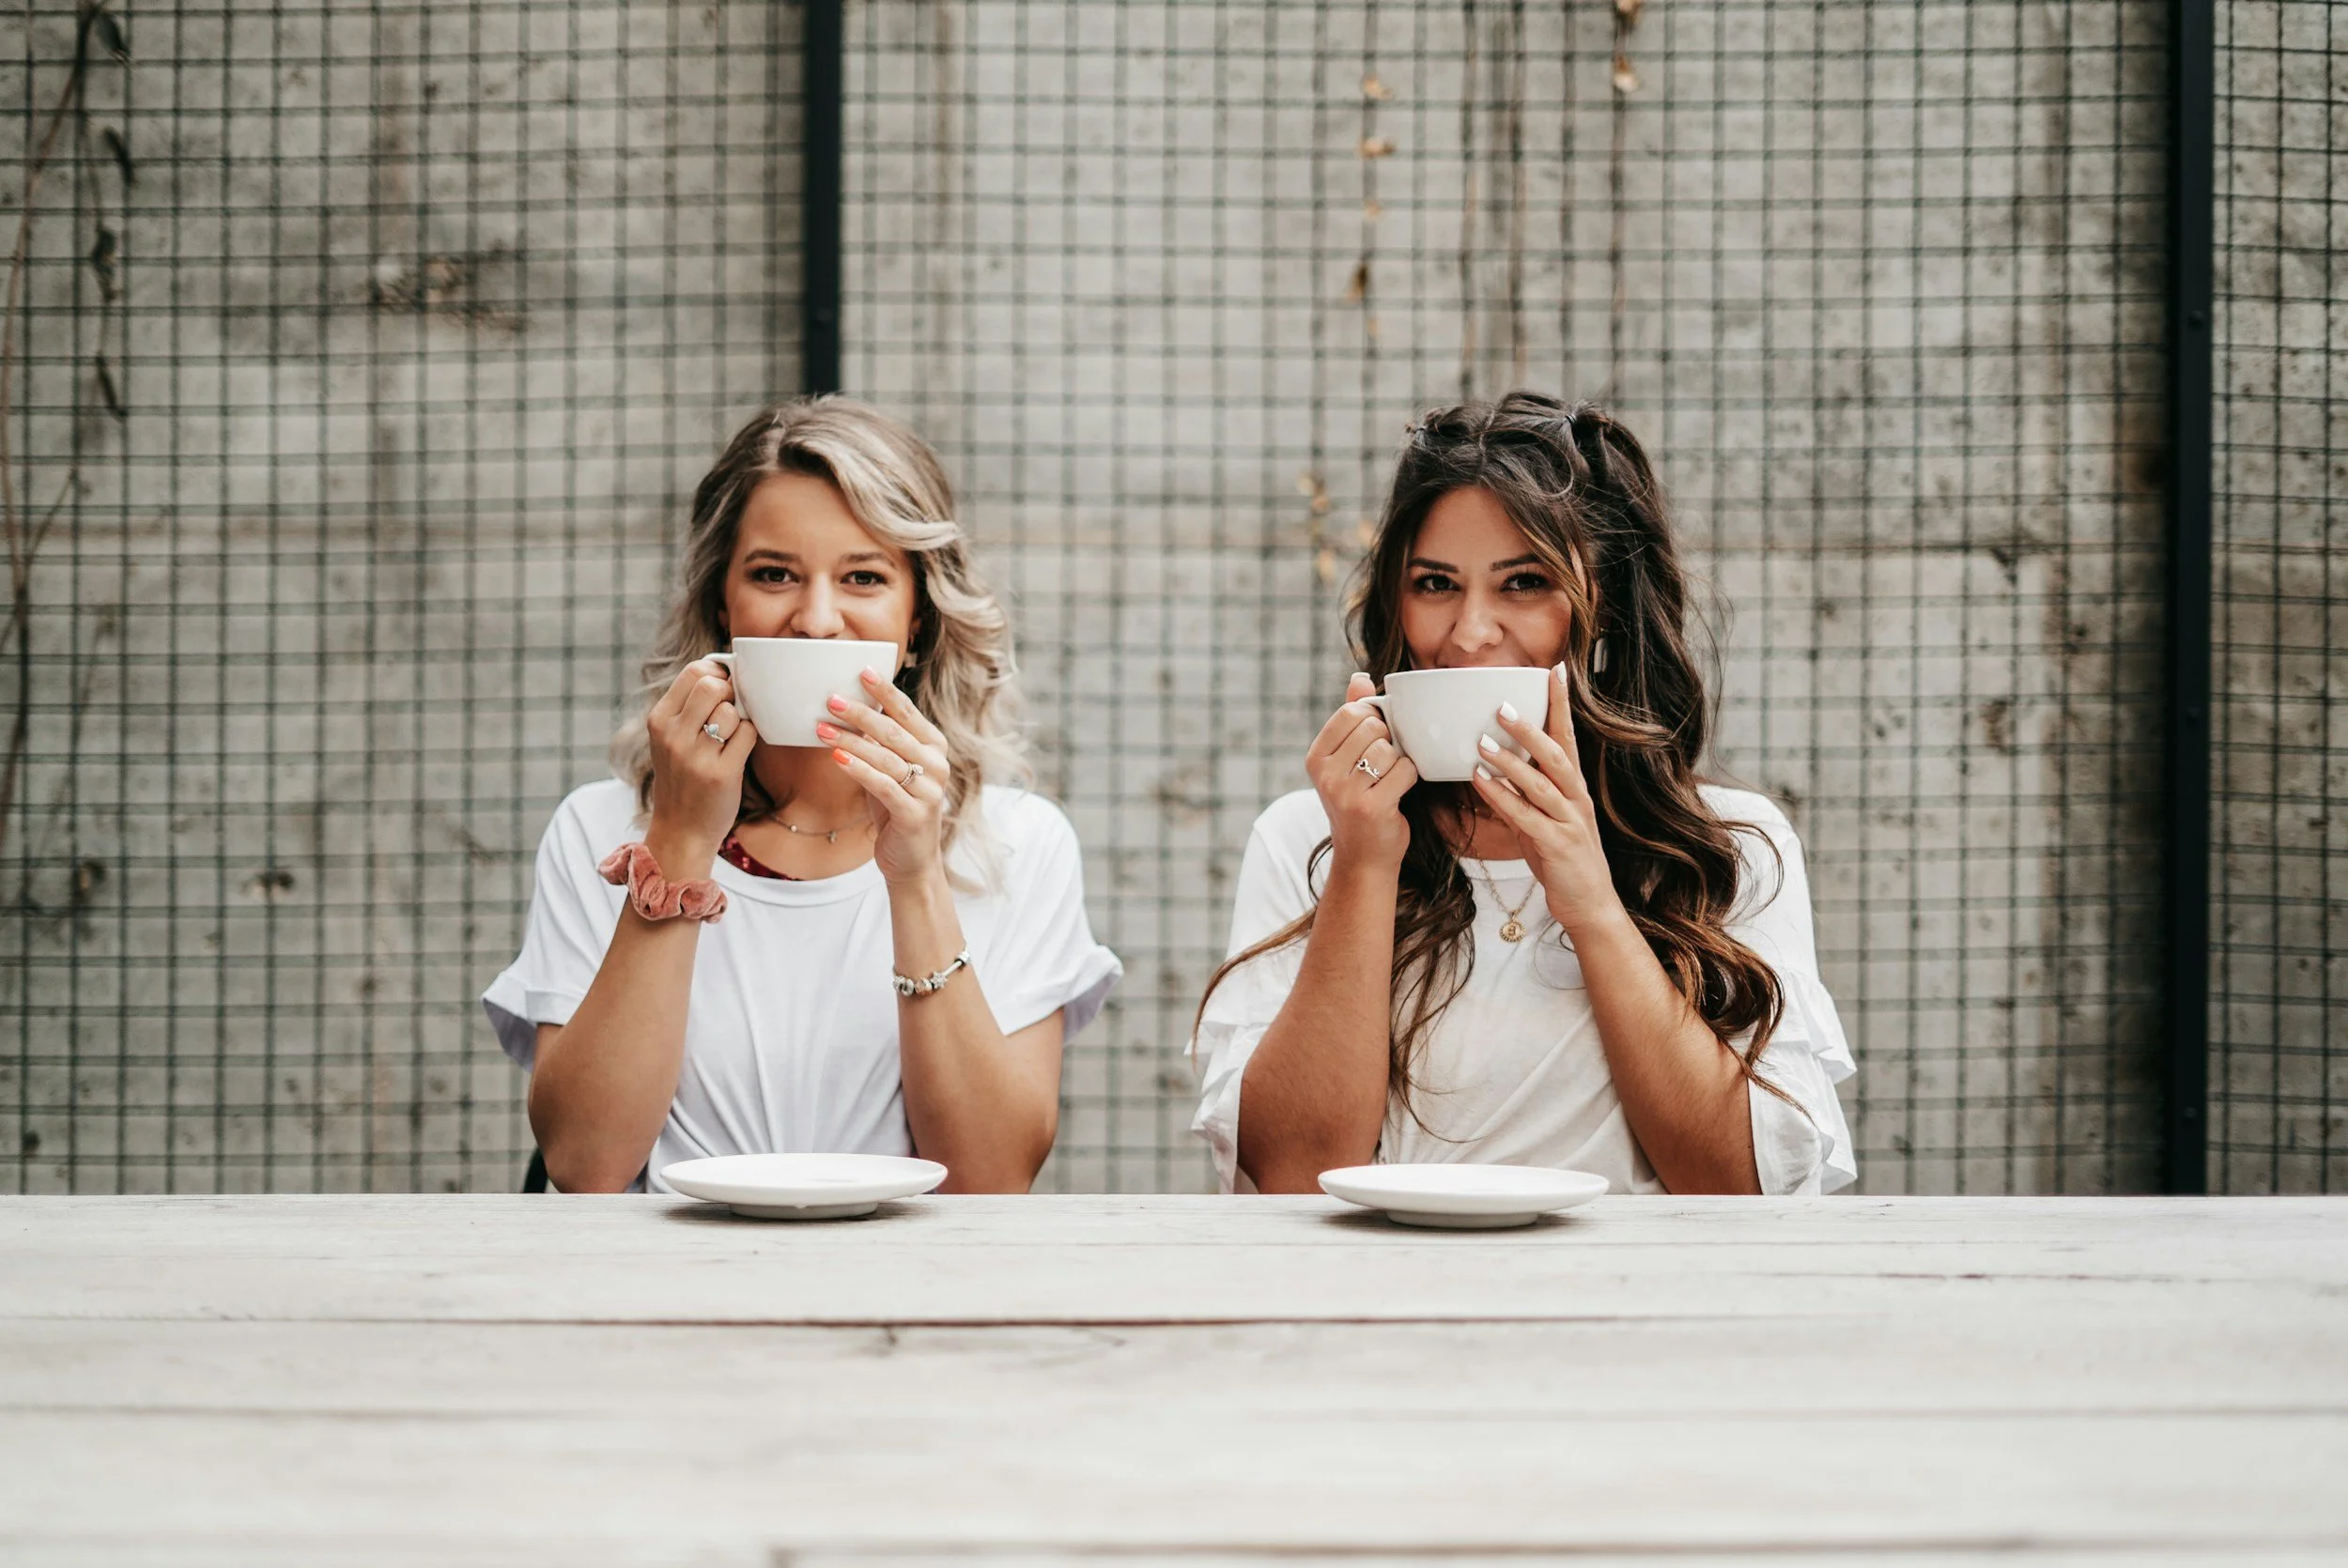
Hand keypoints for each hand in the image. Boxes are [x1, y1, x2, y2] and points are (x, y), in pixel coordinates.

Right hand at [645, 657, 758, 857]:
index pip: (693, 672)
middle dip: (730, 693)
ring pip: (732, 711)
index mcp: (658, 720)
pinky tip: (738, 751)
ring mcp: (695, 756)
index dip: (716, 673)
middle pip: (713, 685)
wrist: (681, 830)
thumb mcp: (670, 739)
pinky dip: (749, 738)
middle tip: (731, 710)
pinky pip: (748, 734)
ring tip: (730, 738)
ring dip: (740, 720)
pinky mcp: (721, 774)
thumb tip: (723, 670)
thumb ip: (688, 707)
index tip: (723, 687)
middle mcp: (673, 735)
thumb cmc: (682, 779)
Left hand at [818, 668, 953, 886]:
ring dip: (850, 740)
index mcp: (934, 747)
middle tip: (830, 699)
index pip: (907, 712)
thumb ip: (881, 742)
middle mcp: (937, 765)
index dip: (884, 690)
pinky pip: (882, 785)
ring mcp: (929, 790)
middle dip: (860, 713)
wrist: (912, 860)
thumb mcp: (892, 769)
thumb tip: (850, 706)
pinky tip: (836, 757)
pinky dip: (858, 769)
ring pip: (885, 757)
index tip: (861, 670)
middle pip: (893, 731)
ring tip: (821, 729)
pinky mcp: (915, 813)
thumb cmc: (897, 808)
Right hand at [1307, 673, 1420, 871]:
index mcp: (1315, 757)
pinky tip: (1397, 793)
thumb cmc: (1359, 802)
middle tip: (1382, 766)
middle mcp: (1324, 773)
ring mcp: (1345, 791)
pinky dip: (1409, 779)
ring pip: (1389, 749)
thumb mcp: (1347, 760)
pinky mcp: (1371, 807)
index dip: (1373, 720)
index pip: (1351, 711)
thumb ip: (1352, 716)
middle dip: (1388, 742)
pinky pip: (1405, 770)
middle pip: (1373, 727)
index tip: (1374, 742)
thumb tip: (1361, 677)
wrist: (1363, 858)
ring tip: (1387, 782)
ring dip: (1398, 762)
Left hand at [1469, 662, 1624, 937]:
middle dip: (1530, 727)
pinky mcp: (1558, 845)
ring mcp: (1570, 822)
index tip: (1554, 671)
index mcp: (1574, 789)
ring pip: (1541, 783)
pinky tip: (1480, 781)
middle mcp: (1577, 799)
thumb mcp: (1544, 821)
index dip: (1561, 704)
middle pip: (1556, 754)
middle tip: (1501, 704)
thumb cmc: (1564, 861)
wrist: (1589, 906)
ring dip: (1510, 761)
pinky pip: (1527, 816)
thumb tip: (1497, 769)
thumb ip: (1525, 795)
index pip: (1568, 738)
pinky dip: (1502, 797)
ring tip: (1481, 741)